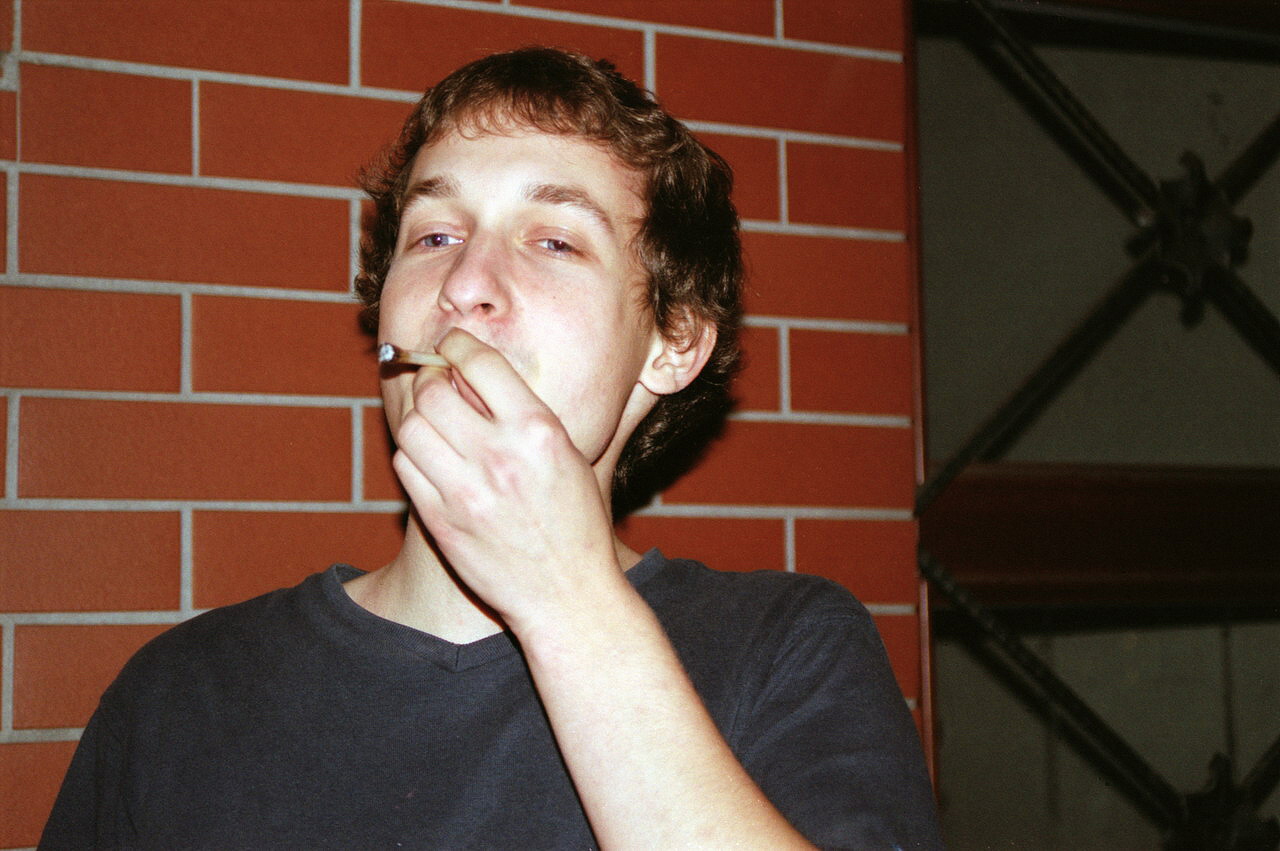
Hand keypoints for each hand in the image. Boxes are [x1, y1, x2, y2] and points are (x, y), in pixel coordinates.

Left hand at [390, 328, 621, 629]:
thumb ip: (520, 413)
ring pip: (411, 428)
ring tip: (433, 419)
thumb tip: (468, 371)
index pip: (479, 362)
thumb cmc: (574, 519)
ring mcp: (466, 492)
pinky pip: (406, 468)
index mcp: (538, 431)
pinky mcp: (441, 522)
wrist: (567, 592)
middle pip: (433, 391)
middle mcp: (500, 457)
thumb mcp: (565, 454)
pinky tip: (431, 457)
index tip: (450, 343)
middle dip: (428, 377)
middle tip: (435, 380)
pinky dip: (413, 454)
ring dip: (417, 415)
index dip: (456, 343)